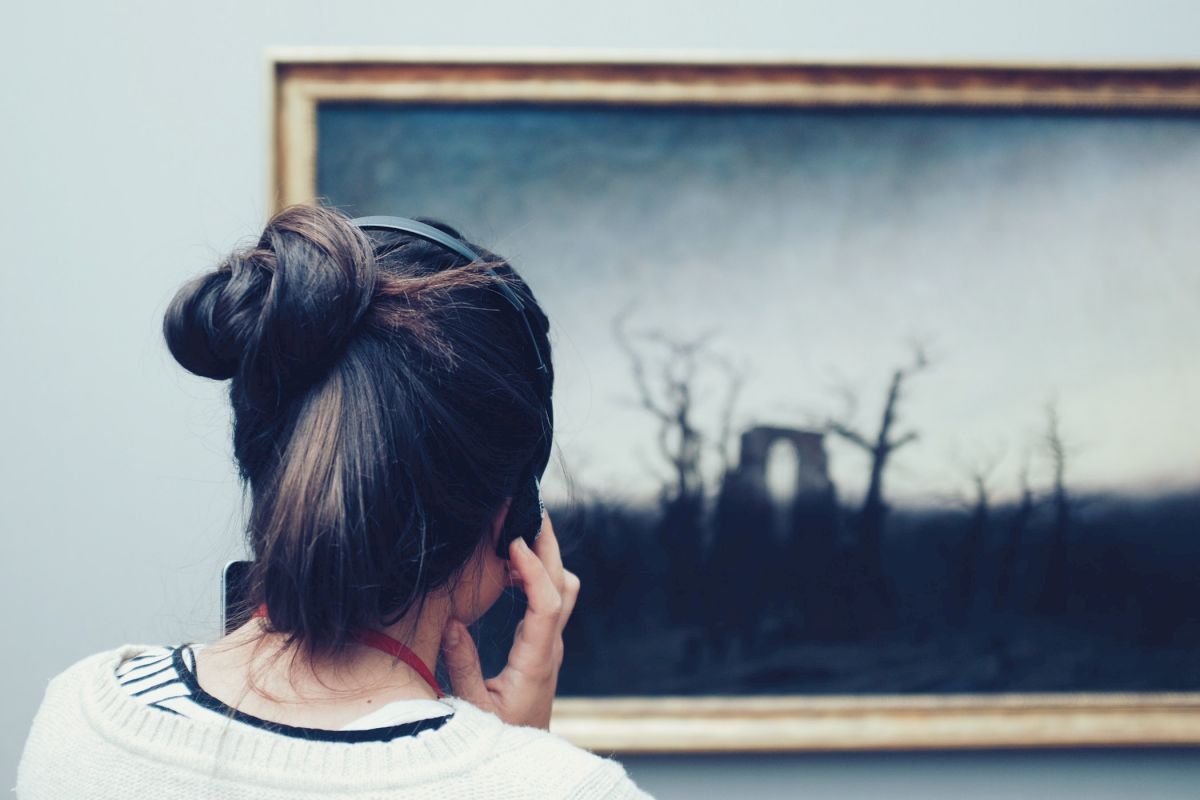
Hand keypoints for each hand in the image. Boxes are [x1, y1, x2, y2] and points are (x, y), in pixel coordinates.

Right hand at [439, 512, 579, 728]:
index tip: (513, 542)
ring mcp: (551, 646)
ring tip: (516, 534)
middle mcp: (551, 648)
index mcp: (536, 661)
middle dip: (549, 547)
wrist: (521, 762)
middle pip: (564, 585)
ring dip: (546, 559)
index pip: (546, 603)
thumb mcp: (471, 709)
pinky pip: (550, 600)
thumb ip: (463, 668)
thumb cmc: (496, 739)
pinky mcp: (544, 647)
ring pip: (563, 590)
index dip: (534, 568)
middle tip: (529, 512)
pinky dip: (537, 575)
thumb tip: (453, 623)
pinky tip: (512, 567)